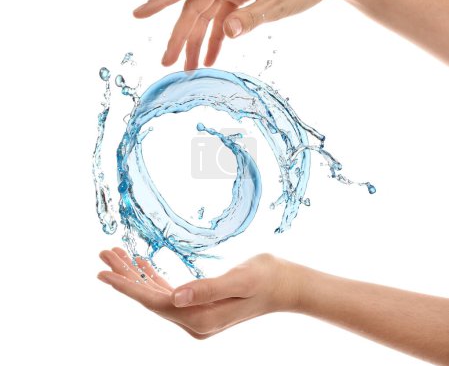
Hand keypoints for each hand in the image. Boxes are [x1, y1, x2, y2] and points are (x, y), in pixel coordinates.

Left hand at [97, 248, 297, 337]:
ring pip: (156, 294)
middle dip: (126, 276)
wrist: (283, 285)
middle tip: (104, 253)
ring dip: (136, 275)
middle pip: (150, 298)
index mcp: (200, 317)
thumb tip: (175, 297)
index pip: (155, 302)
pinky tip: (143, 263)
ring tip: (118, 253)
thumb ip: (208, 289)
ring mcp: (195, 314)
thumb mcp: (240, 280)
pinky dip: (153, 277)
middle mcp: (193, 320)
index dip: (127, 286)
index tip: (104, 272)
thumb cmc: (265, 278)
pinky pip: (168, 292)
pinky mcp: (199, 305)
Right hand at [133, 0, 355, 69]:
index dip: (161, 0)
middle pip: (194, 6)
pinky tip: (210, 58)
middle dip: (181, 36)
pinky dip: (217, 38)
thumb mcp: (280, 4)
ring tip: (189, 69)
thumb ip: (251, 18)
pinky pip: (222, 17)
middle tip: (168, 63)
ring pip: (206, 14)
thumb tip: (225, 33)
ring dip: (197, 41)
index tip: (138, 14)